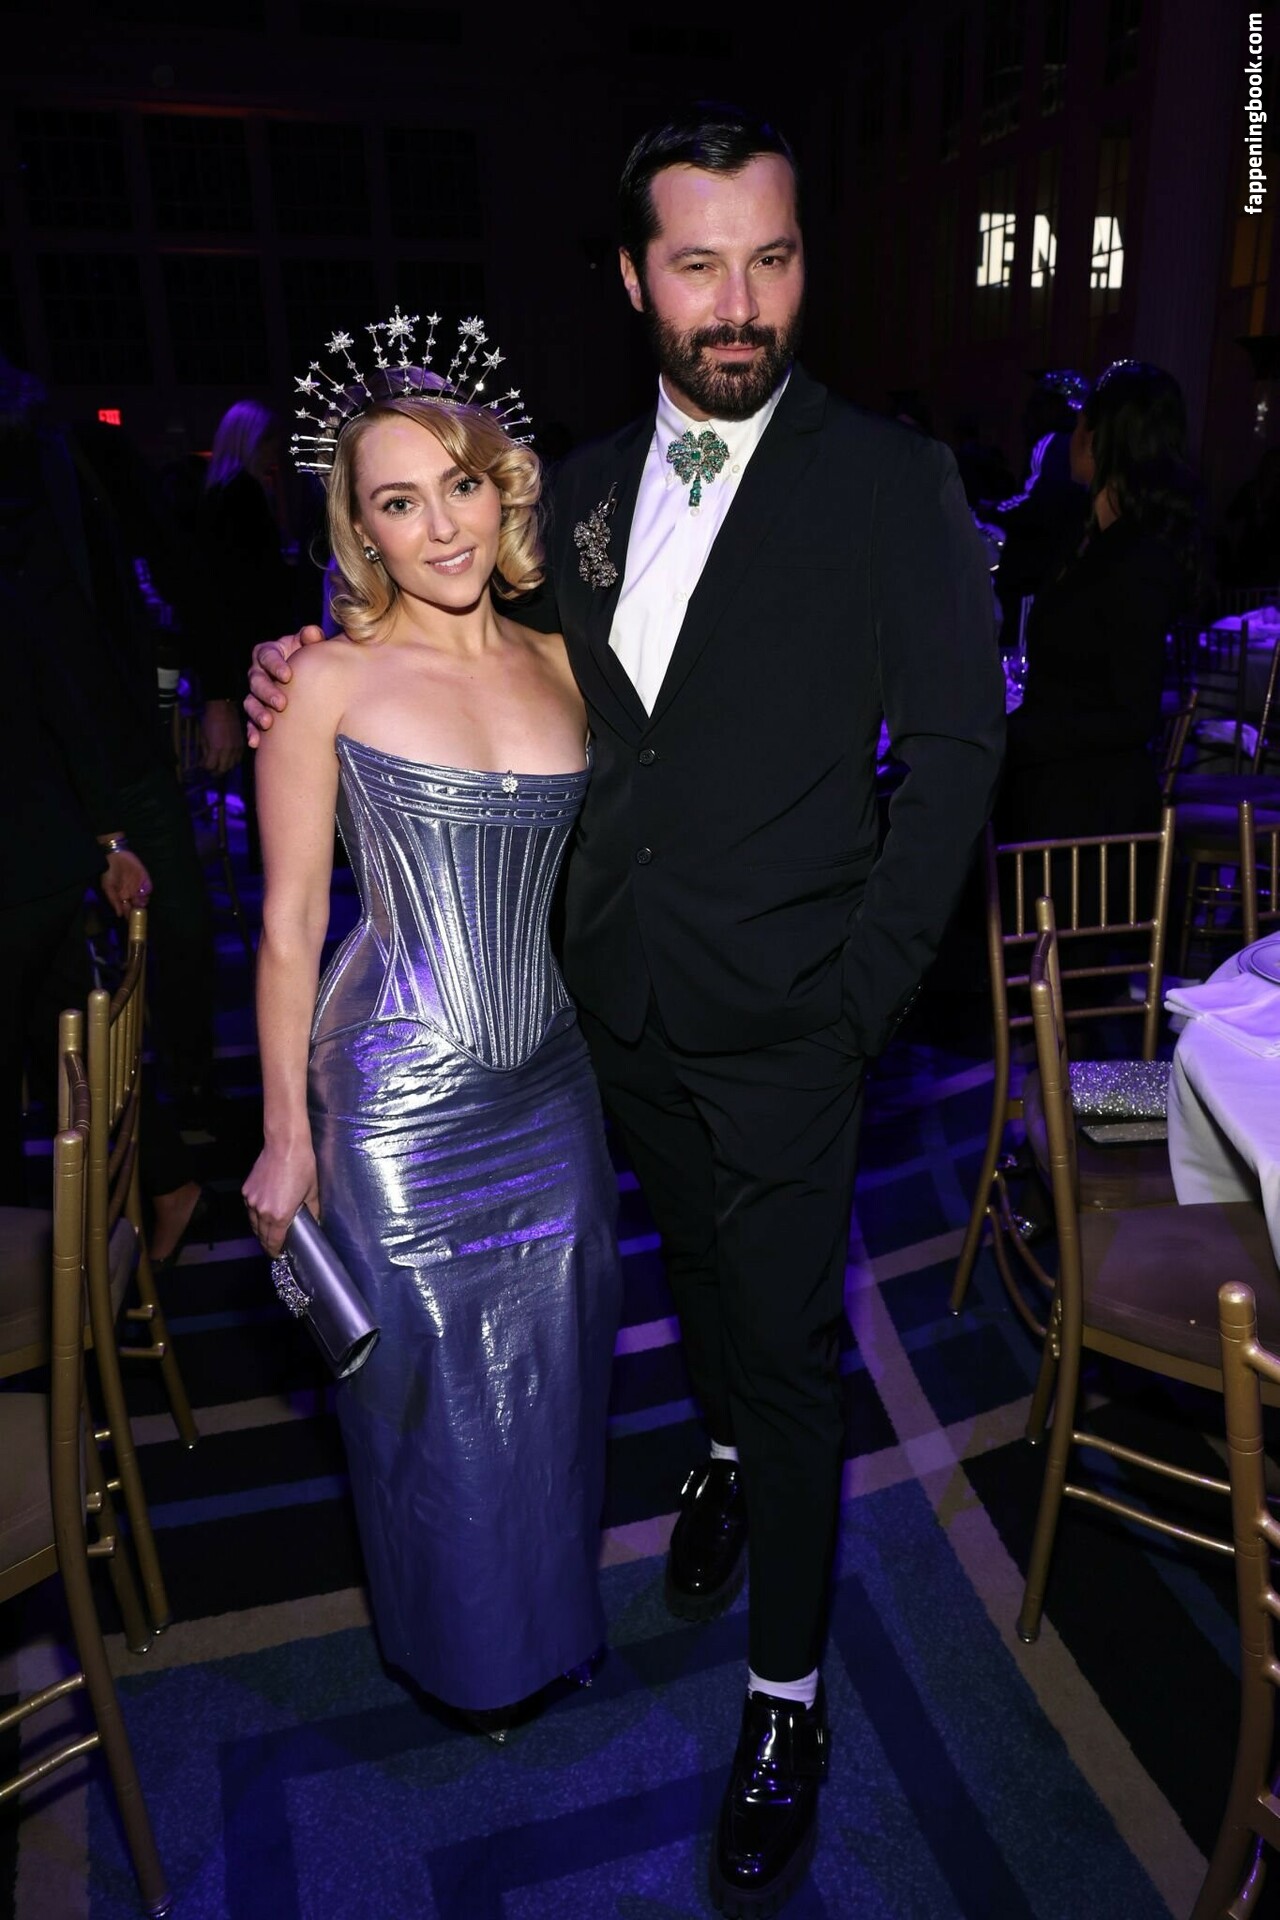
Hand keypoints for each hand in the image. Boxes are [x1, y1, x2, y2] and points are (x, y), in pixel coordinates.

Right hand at [101, 849, 152, 915]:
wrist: (114, 856)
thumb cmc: (109, 873)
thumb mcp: (108, 887)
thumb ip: (114, 901)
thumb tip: (119, 915)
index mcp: (123, 898)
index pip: (128, 911)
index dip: (131, 917)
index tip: (133, 923)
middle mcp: (132, 895)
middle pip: (138, 906)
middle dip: (139, 911)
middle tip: (138, 913)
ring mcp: (139, 887)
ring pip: (144, 898)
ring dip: (143, 901)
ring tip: (139, 902)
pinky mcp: (145, 879)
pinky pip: (148, 888)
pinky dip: (147, 891)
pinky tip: (143, 893)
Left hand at [201, 700, 243, 773]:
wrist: (224, 707)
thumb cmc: (209, 720)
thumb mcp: (203, 736)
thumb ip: (204, 751)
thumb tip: (204, 762)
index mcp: (216, 749)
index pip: (210, 767)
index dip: (205, 768)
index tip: (202, 766)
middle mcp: (228, 751)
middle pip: (222, 770)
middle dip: (215, 772)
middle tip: (210, 772)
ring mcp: (237, 749)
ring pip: (232, 766)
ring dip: (225, 768)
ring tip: (219, 766)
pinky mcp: (243, 745)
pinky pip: (238, 758)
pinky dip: (232, 762)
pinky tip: (228, 759)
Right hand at [243, 1142, 319, 1256]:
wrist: (285, 1144)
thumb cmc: (302, 1166)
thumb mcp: (312, 1191)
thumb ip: (312, 1211)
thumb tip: (314, 1222)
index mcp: (279, 1215)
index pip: (273, 1242)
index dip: (275, 1251)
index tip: (278, 1255)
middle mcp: (262, 1211)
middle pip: (261, 1235)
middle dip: (267, 1243)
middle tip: (275, 1245)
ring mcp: (252, 1200)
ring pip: (253, 1223)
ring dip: (260, 1229)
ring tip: (269, 1231)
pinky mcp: (247, 1190)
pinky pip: (250, 1209)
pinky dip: (255, 1214)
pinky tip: (264, 1212)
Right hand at [245, 625, 325, 746]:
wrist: (310, 679)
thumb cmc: (309, 658)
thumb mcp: (310, 646)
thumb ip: (311, 639)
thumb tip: (312, 633)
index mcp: (269, 653)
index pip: (267, 655)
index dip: (275, 665)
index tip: (288, 675)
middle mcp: (258, 672)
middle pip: (256, 680)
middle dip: (267, 692)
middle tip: (282, 704)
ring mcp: (256, 694)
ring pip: (250, 702)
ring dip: (257, 713)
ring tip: (268, 724)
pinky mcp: (257, 712)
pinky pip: (250, 722)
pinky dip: (252, 731)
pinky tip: (255, 742)